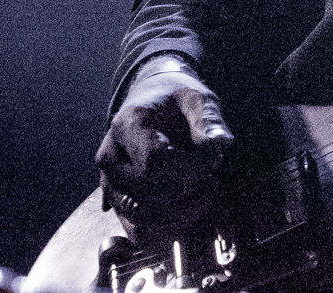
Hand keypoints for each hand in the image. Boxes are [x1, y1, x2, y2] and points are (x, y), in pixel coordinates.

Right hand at [95, 54, 234, 242]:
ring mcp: (111, 185)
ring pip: (142, 224)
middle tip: (212, 173)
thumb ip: (208, 120)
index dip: (191, 168)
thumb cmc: (175, 101)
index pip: (154, 162)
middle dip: (189, 190)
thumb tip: (221, 144)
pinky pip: (140, 233)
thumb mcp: (197, 98)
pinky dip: (171, 228)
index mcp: (126, 125)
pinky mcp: (119, 204)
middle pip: (149, 196)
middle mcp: (111, 159)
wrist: (151, 102)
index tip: (214, 160)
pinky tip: (192, 205)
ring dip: (182, 214)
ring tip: (203, 190)